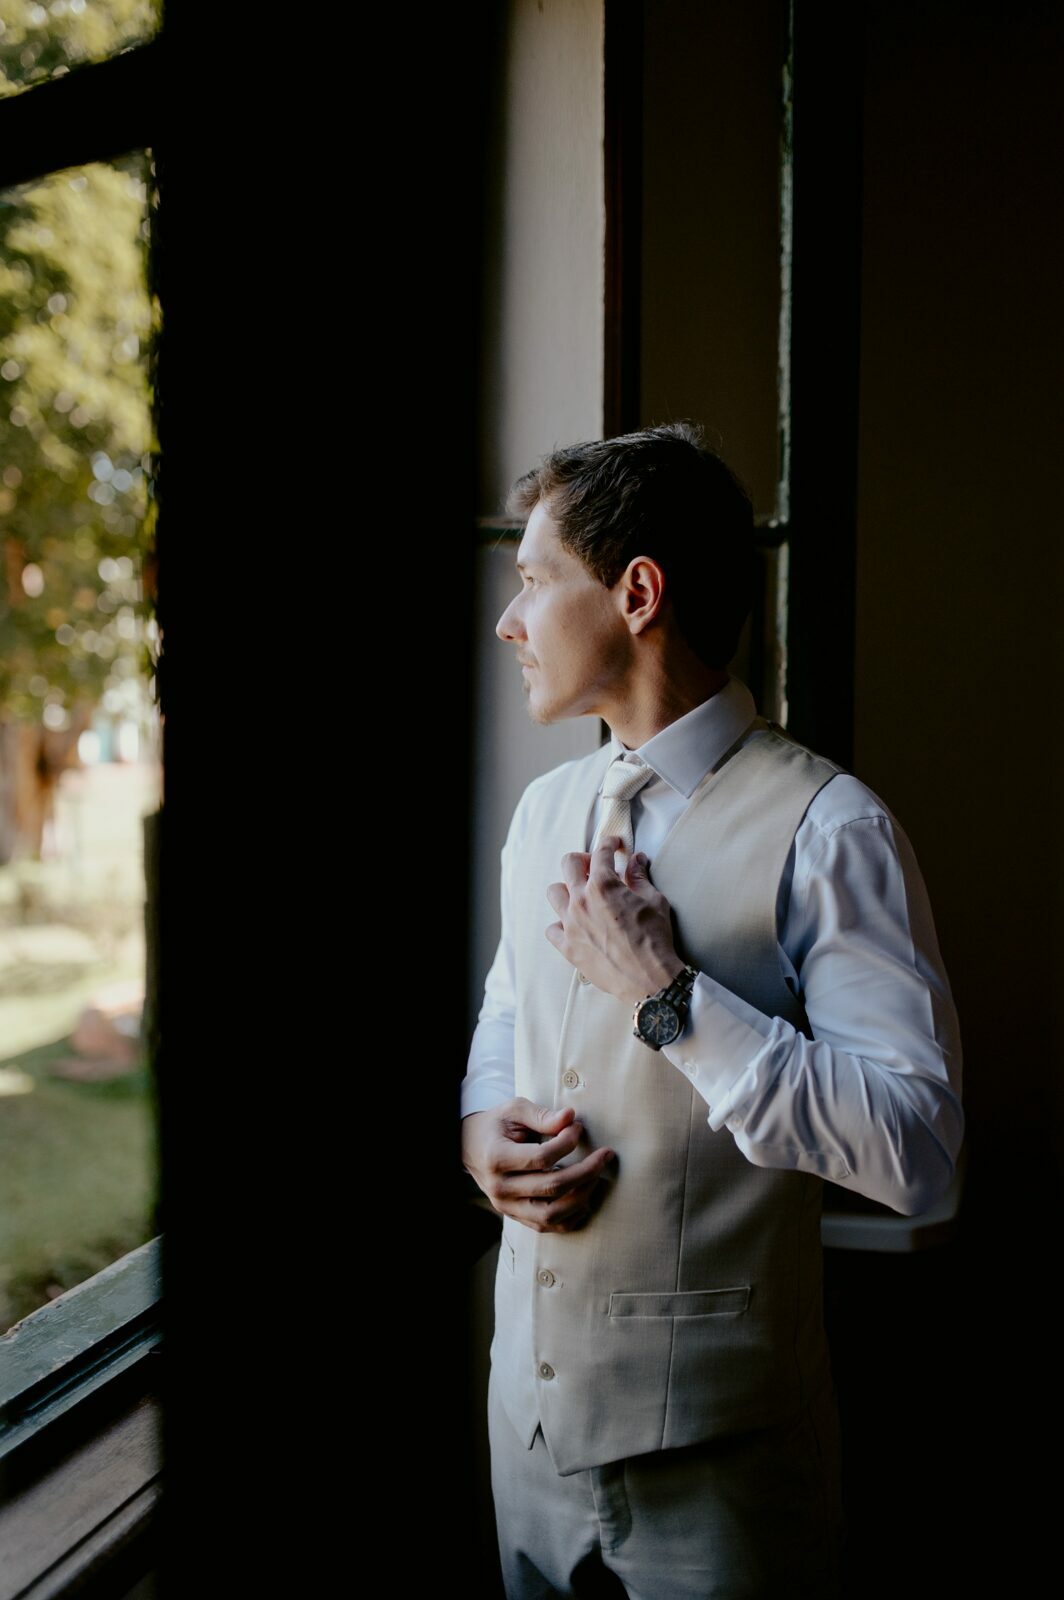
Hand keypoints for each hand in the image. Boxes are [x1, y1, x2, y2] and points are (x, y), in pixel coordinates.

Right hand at [461, 1098, 615, 1232]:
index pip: (540, 1158)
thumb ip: (542, 1115)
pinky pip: (548, 1226)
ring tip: (597, 1176)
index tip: (579, 1128)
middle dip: (586, 1171)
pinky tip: (585, 1196)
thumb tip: (571, 1118)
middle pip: (551, 1187)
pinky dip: (571, 1216)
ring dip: (582, 1196)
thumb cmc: (496, 1125)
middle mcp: (500, 1188)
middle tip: (605, 1155)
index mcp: (496, 1158)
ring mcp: (507, 1207)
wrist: (470, 1147)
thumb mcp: (514, 1111)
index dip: (566, 1143)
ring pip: (552, 1214)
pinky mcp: (516, 1216)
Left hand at [545, 838, 682, 1004]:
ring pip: (554, 893)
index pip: (601, 852)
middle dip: (583, 859)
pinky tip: (575, 926)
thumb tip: (637, 860)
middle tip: (596, 867)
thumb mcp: (655, 901)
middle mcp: (581, 901)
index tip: (615, 845)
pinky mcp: (568, 947)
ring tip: (582, 896)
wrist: (649, 978)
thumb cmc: (655, 939)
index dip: (610, 843)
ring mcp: (571, 924)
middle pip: (568, 863)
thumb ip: (640, 877)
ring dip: (567, 889)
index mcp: (603, 885)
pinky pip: (552, 928)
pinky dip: (561, 924)